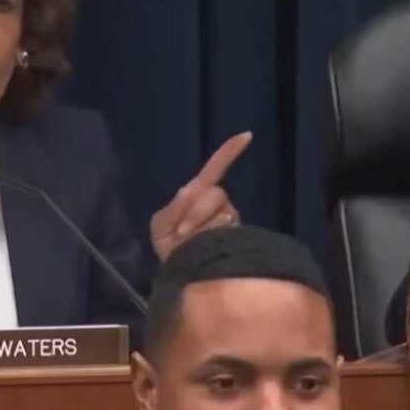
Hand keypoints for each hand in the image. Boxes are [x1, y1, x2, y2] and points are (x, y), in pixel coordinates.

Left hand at [150, 132, 250, 260]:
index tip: (247, 135)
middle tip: (183, 233)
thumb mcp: (162, 227)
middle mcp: (219, 204)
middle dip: (195, 213)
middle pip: (214, 194)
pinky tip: (205, 245)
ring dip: (202, 230)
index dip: (228, 153)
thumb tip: (193, 188)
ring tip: (192, 244)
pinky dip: (210, 237)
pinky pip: (226, 230)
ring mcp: (230, 219)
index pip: (214, 170)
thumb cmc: (172, 248)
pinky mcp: (238, 236)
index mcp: (198, 196)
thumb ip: (175, 208)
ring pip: (221, 215)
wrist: (183, 274)